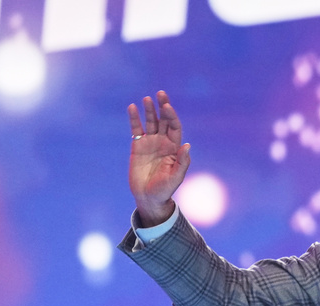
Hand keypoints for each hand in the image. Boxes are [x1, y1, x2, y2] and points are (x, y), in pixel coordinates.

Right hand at [127, 90, 190, 225]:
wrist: (148, 197)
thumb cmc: (165, 189)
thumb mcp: (176, 177)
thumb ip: (182, 162)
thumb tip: (187, 145)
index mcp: (175, 148)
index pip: (175, 127)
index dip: (172, 116)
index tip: (167, 107)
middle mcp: (163, 142)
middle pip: (164, 120)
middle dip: (163, 107)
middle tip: (161, 94)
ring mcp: (150, 143)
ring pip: (150, 122)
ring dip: (149, 110)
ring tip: (147, 99)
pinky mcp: (137, 146)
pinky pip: (136, 129)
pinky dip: (134, 118)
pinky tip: (132, 107)